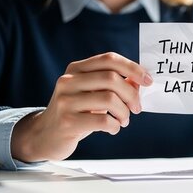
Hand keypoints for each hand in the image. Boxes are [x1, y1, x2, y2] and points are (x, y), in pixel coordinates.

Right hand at [11, 52, 152, 161]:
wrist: (45, 135)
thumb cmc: (76, 112)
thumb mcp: (92, 93)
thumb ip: (113, 84)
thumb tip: (140, 79)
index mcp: (76, 69)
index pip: (109, 59)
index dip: (132, 68)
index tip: (148, 80)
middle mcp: (68, 81)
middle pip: (112, 78)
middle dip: (131, 94)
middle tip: (137, 107)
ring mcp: (66, 101)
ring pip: (109, 99)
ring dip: (124, 112)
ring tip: (124, 120)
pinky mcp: (68, 121)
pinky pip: (102, 120)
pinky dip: (114, 125)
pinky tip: (113, 128)